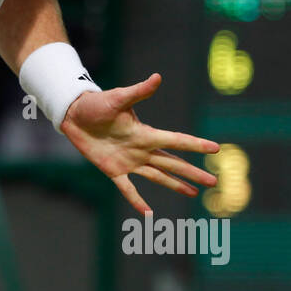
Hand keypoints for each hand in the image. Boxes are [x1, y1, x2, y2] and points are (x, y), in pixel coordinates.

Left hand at [59, 73, 219, 214]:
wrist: (74, 114)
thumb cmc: (97, 103)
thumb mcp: (118, 98)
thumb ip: (138, 92)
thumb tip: (157, 77)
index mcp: (146, 133)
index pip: (176, 140)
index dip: (195, 145)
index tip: (216, 149)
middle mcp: (142, 149)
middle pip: (173, 163)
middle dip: (193, 172)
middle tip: (213, 181)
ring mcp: (129, 161)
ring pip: (158, 176)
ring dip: (176, 184)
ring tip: (194, 193)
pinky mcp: (113, 170)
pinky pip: (128, 189)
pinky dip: (137, 201)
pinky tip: (148, 213)